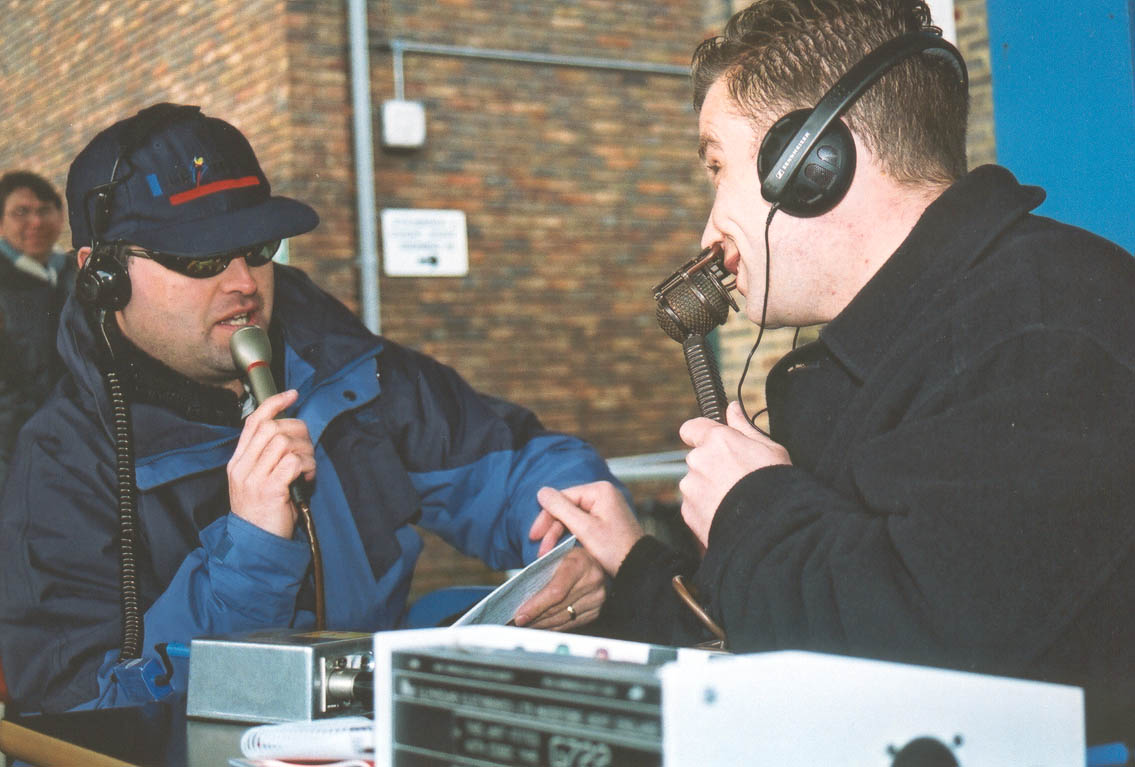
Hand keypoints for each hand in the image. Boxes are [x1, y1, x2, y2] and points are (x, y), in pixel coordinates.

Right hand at [227, 389, 315, 538]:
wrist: (255, 546)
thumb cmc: (263, 513)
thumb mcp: (258, 481)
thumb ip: (268, 458)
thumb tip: (292, 434)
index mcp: (238, 462)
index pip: (254, 422)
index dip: (274, 403)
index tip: (291, 394)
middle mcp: (242, 467)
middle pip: (273, 428)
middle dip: (298, 431)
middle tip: (307, 448)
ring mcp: (254, 478)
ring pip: (285, 443)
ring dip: (305, 452)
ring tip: (307, 468)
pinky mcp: (270, 490)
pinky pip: (293, 463)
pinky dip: (307, 467)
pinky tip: (306, 478)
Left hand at [512, 547, 607, 629]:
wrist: (595, 560)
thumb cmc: (571, 555)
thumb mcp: (557, 551)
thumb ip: (540, 565)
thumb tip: (520, 589)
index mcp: (580, 564)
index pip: (556, 591)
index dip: (536, 606)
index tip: (520, 616)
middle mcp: (592, 582)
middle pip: (558, 608)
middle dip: (535, 617)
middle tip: (517, 622)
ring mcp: (596, 599)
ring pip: (563, 619)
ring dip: (542, 624)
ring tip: (526, 625)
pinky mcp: (596, 611)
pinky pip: (570, 624)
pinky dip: (553, 626)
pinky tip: (541, 625)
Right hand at [534, 482, 643, 576]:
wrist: (638, 568)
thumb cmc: (615, 549)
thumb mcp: (585, 529)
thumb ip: (561, 509)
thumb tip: (541, 492)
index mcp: (599, 491)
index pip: (562, 498)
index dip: (545, 516)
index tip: (534, 535)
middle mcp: (602, 495)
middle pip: (566, 507)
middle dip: (551, 529)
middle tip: (539, 548)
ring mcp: (604, 507)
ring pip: (571, 517)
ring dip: (558, 534)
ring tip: (546, 553)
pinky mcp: (604, 520)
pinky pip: (580, 524)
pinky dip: (569, 536)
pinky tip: (559, 548)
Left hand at [678, 400, 789, 546]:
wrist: (771, 527)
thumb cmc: (775, 484)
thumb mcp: (770, 449)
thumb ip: (744, 427)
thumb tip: (732, 409)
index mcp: (717, 440)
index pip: (692, 428)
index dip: (700, 434)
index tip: (710, 442)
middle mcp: (698, 460)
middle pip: (698, 459)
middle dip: (712, 467)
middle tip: (738, 481)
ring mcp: (691, 487)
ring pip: (696, 484)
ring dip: (709, 490)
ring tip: (736, 503)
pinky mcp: (688, 511)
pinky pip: (695, 506)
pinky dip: (707, 510)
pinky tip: (728, 516)